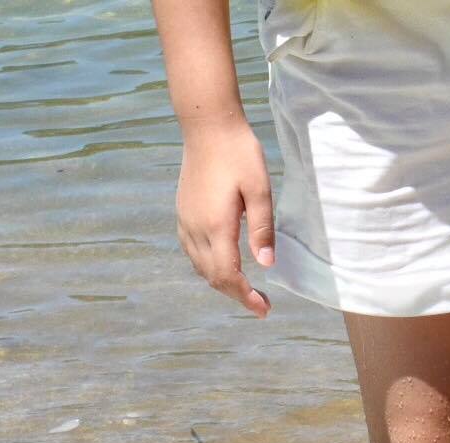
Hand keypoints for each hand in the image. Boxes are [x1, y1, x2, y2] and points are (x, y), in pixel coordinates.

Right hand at [176, 119, 275, 316]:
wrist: (207, 126)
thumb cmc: (239, 154)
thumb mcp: (260, 190)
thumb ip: (262, 228)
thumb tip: (266, 264)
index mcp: (216, 225)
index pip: (227, 275)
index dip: (245, 296)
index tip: (264, 309)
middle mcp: (195, 227)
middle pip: (212, 276)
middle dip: (236, 294)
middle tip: (262, 305)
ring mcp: (185, 219)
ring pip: (199, 266)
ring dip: (222, 283)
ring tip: (246, 290)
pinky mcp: (183, 212)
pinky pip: (191, 251)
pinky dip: (208, 267)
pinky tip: (224, 266)